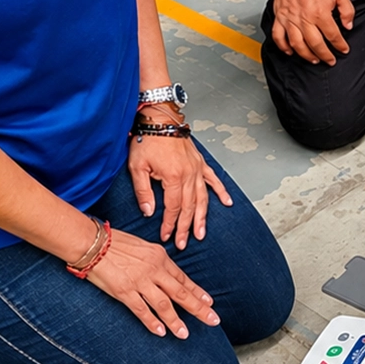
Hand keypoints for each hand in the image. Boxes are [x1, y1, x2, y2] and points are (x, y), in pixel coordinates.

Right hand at [86, 229, 220, 338]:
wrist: (92, 242)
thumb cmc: (114, 242)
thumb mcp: (142, 246)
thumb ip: (154, 260)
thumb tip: (163, 272)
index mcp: (159, 257)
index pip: (183, 278)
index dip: (197, 292)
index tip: (209, 302)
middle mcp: (154, 269)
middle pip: (181, 292)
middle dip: (198, 308)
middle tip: (213, 319)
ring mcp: (140, 282)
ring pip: (164, 304)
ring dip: (176, 321)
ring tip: (185, 334)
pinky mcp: (124, 291)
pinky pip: (141, 310)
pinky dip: (152, 322)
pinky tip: (161, 332)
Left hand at [127, 130, 232, 249]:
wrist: (159, 120)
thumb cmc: (147, 141)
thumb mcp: (137, 167)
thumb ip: (143, 192)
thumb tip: (148, 212)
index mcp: (173, 177)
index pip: (172, 208)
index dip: (169, 224)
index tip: (166, 236)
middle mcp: (189, 175)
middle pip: (189, 207)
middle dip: (186, 227)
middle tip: (183, 243)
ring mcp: (197, 169)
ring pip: (203, 198)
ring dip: (203, 217)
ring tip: (202, 233)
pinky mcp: (200, 163)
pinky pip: (214, 180)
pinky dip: (221, 192)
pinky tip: (227, 203)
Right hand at [270, 0, 353, 64]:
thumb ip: (347, 10)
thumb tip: (348, 25)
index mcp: (320, 14)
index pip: (333, 35)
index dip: (340, 45)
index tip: (344, 49)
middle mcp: (305, 20)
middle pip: (316, 45)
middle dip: (325, 55)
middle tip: (330, 60)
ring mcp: (291, 21)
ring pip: (298, 45)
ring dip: (306, 55)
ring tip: (314, 60)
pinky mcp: (280, 19)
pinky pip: (279, 37)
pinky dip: (283, 47)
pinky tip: (290, 52)